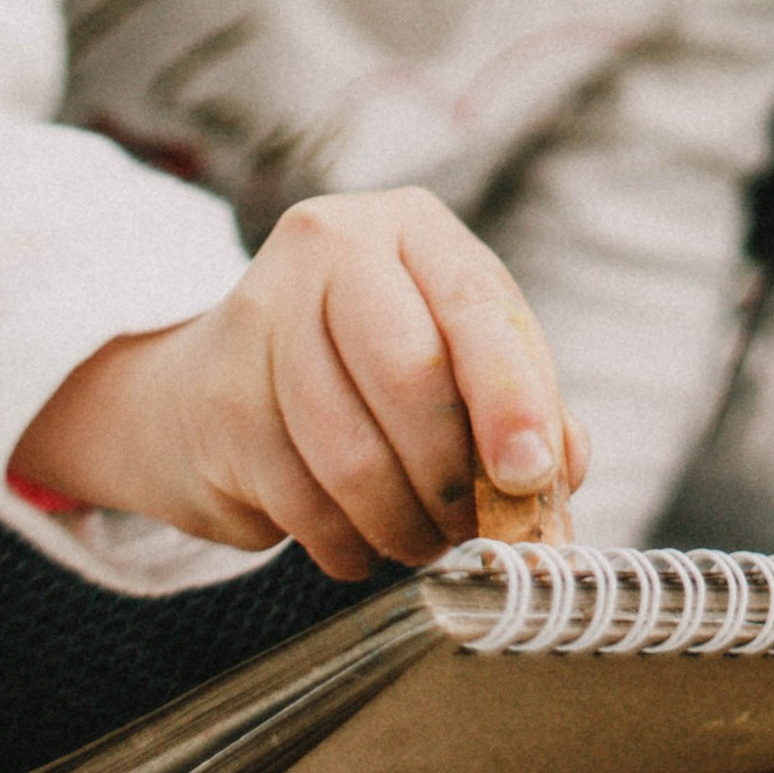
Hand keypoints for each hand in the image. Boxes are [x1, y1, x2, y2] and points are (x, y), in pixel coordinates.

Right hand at [10, 185, 585, 576]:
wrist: (214, 385)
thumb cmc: (365, 366)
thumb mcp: (453, 356)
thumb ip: (520, 402)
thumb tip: (559, 471)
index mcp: (409, 227)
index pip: (474, 306)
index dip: (510, 397)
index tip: (529, 475)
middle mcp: (330, 246)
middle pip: (410, 375)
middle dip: (453, 476)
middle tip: (473, 530)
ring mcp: (262, 314)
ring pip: (351, 452)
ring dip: (400, 523)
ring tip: (421, 542)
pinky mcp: (221, 394)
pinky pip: (299, 498)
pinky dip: (344, 542)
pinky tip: (360, 545)